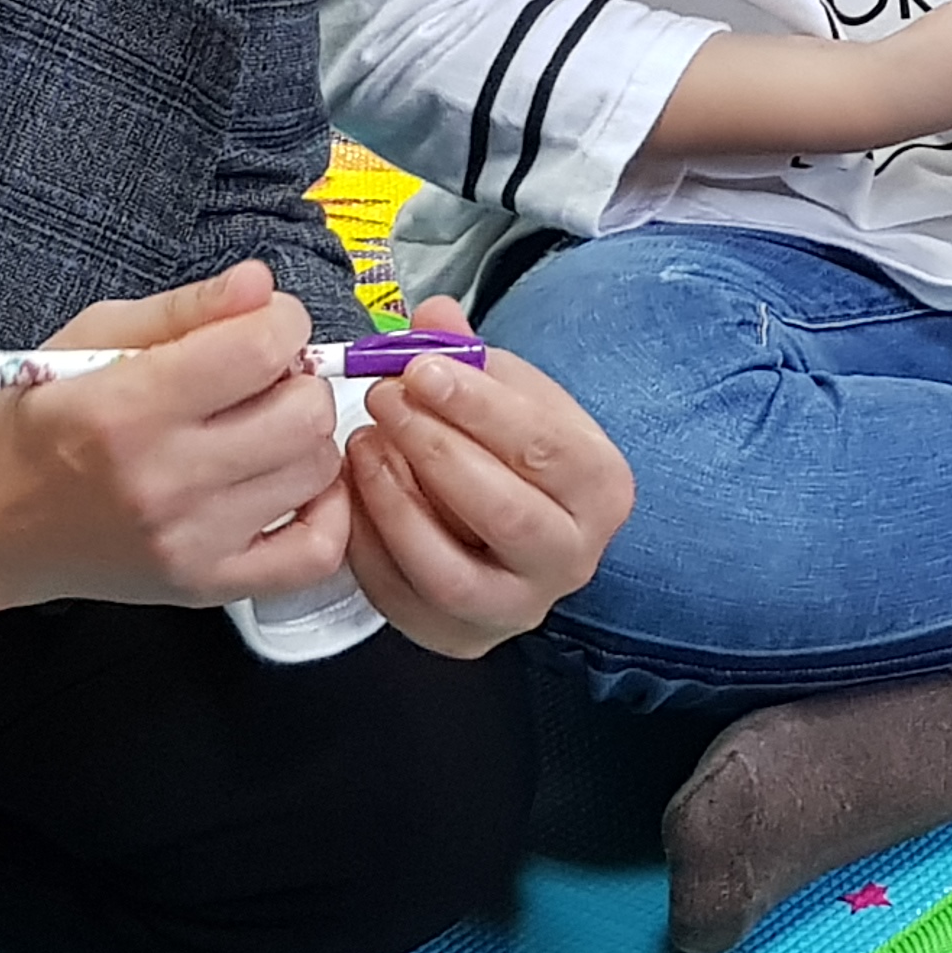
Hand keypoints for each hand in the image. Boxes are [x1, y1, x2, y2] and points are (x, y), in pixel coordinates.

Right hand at [0, 262, 354, 652]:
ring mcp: (189, 542)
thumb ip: (186, 308)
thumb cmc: (31, 425)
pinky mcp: (204, 586)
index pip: (262, 348)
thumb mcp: (89, 336)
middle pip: (303, 412)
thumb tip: (262, 285)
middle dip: (296, 378)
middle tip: (260, 378)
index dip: (281, 320)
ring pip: (316, 470)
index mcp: (128, 408)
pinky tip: (290, 482)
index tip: (264, 323)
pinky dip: (323, 511)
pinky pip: (314, 553)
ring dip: (304, 437)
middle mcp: (164, 481)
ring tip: (261, 427)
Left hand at [338, 299, 636, 655]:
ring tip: (361, 445)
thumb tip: (433, 315)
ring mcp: (517, 607)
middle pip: (503, 511)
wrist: (524, 533)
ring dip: (395, 502)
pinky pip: (405, 601)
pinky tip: (350, 495)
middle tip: (382, 398)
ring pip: (450, 571)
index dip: (477, 405)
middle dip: (433, 447)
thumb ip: (472, 357)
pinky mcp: (463, 638)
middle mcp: (572, 557)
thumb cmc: (517, 452)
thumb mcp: (510, 395)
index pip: (545, 446)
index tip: (419, 367)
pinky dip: (370, 548)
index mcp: (601, 487)